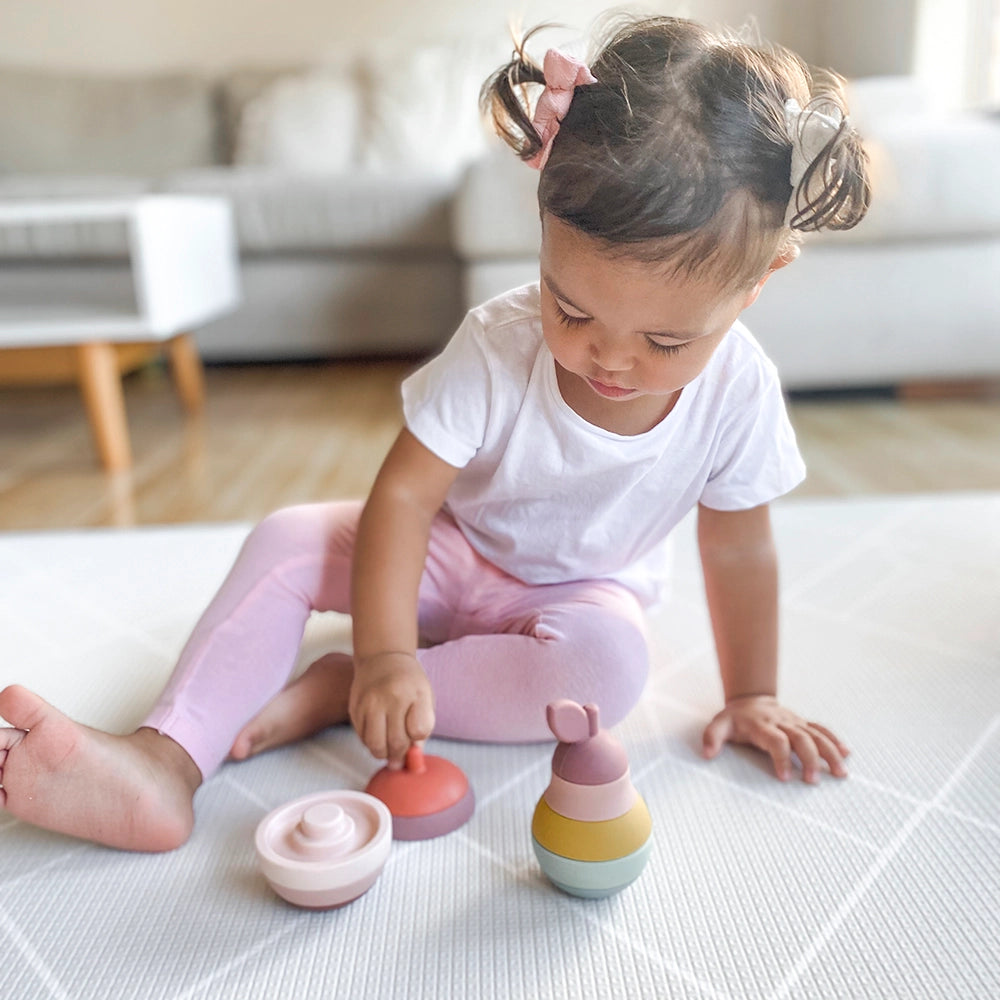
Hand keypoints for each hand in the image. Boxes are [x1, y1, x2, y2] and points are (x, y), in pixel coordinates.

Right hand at [349, 652, 434, 768]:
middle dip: (399, 756)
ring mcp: (369, 703)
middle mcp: (390, 697)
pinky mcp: (354, 708)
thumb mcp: (425, 696)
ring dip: (382, 753)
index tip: (415, 738)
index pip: (419, 731)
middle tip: (400, 758)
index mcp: (414, 693)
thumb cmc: (408, 682)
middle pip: (395, 743)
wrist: (382, 658)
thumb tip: (413, 756)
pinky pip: (362, 737)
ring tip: (388, 748)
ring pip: (374, 744)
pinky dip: (370, 742)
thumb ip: (423, 725)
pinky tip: (377, 734)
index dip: (418, 740)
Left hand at [701, 695, 848, 782]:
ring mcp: (795, 722)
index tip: (785, 778)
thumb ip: (712, 737)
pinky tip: (846, 753)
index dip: (781, 758)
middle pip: (801, 739)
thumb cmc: (735, 719)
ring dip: (830, 753)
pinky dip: (835, 740)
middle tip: (813, 781)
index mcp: (762, 725)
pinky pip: (822, 729)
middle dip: (809, 759)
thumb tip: (707, 753)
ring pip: (817, 735)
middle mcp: (782, 722)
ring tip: (840, 773)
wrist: (750, 700)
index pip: (776, 741)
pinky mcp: (803, 723)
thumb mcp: (719, 725)